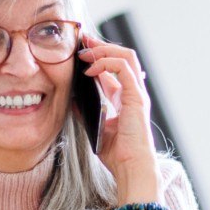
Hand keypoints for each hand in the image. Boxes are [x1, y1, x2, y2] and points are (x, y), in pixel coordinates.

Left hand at [78, 35, 160, 203]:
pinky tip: (90, 69)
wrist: (130, 168)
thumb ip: (87, 111)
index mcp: (125, 99)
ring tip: (84, 52)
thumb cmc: (117, 154)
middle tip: (82, 40)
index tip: (81, 50)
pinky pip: (123, 68)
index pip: (114, 68)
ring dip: (103, 49)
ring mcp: (137, 93)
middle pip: (122, 56)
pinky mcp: (136, 96)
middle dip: (101, 45)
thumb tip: (72, 98)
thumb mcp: (96, 127)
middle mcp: (133, 92)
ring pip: (126, 56)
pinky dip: (106, 63)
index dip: (99, 56)